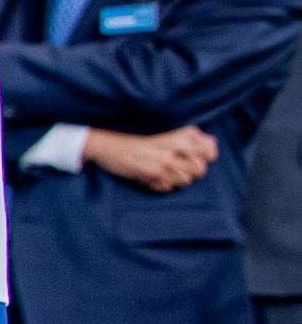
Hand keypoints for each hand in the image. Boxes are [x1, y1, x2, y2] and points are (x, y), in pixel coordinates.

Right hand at [90, 124, 219, 191]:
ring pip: (187, 180)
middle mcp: (175, 148)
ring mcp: (164, 162)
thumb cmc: (141, 144)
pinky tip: (154, 178)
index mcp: (180, 136)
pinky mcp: (153, 174)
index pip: (210, 151)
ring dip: (177, 181)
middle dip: (192, 173)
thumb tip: (213, 141)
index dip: (208, 157)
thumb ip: (191, 138)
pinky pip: (168, 187)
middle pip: (201, 169)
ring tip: (166, 175)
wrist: (111, 148)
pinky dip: (163, 185)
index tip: (199, 158)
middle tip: (180, 169)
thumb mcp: (168, 136)